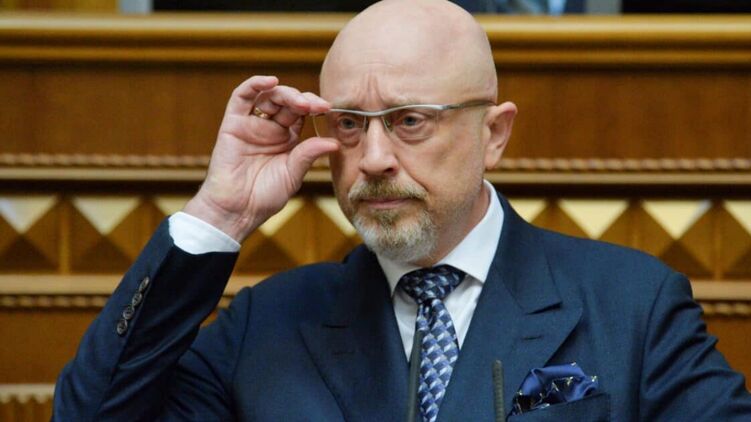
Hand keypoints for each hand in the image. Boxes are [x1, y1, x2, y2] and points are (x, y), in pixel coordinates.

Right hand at [183, 76, 337, 241]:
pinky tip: (271, 81)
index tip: (328, 109)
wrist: (237, 211)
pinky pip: (242, 97)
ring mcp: (251, 124)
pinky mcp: (233, 124)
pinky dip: (255, 84)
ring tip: (300, 102)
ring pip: (269, 96)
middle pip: (288, 101)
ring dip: (286, 93)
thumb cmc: (264, 197)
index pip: (302, 113)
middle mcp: (270, 128)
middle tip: (317, 106)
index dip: (315, 107)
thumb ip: (309, 155)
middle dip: (304, 100)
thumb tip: (335, 142)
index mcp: (287, 139)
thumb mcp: (293, 174)